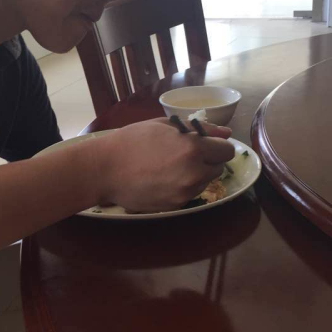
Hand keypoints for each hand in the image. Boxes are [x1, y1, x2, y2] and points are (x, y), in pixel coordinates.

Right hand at [94, 117, 234, 212]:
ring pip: (205, 182)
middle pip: (219, 168)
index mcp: (194, 148)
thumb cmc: (132, 140)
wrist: (105, 169)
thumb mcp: (165, 125)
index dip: (216, 145)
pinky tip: (163, 178)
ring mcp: (186, 192)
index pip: (226, 150)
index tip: (204, 144)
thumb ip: (200, 129)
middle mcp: (195, 172)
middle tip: (185, 154)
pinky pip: (190, 193)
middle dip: (208, 160)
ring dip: (197, 174)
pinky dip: (183, 186)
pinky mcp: (176, 205)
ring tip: (171, 167)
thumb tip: (226, 133)